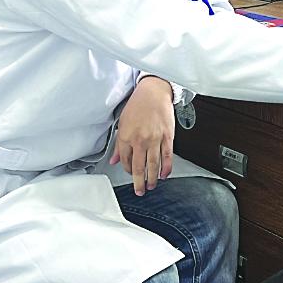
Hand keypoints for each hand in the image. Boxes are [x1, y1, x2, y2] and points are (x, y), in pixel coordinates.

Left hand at [110, 76, 174, 195]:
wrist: (154, 92)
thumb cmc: (138, 105)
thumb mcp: (122, 123)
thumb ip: (119, 144)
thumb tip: (115, 160)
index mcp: (126, 137)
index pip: (126, 161)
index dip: (127, 170)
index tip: (130, 173)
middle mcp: (140, 140)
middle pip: (139, 168)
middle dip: (139, 183)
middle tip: (140, 191)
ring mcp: (155, 139)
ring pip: (153, 165)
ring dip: (152, 179)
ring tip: (152, 185)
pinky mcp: (167, 137)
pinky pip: (167, 157)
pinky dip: (166, 168)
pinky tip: (165, 175)